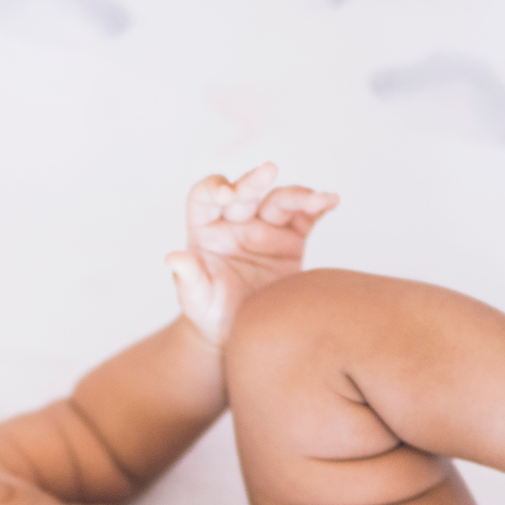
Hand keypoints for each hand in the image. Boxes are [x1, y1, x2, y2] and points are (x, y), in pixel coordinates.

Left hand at [165, 162, 338, 346]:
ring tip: (316, 199)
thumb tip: (174, 257)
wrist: (241, 333)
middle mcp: (235, 221)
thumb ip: (188, 279)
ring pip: (279, 201)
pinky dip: (319, 207)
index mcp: (206, 229)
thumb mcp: (196, 301)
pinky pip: (305, 217)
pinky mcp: (291, 239)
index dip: (214, 188)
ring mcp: (265, 228)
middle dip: (255, 181)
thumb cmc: (210, 314)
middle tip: (268, 171)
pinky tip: (331, 201)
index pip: (204, 197)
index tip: (226, 194)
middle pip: (245, 192)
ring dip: (296, 195)